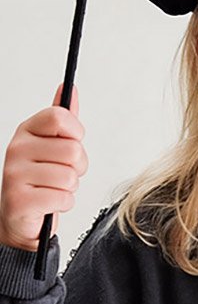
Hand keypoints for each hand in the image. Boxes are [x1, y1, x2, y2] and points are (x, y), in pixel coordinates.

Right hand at [0, 83, 87, 250]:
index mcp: (26, 131)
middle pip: (73, 151)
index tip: (71, 141)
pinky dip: (64, 203)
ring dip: (70, 187)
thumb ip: (63, 117)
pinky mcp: (19, 201)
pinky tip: (49, 203)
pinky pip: (64, 198)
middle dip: (78, 167)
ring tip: (54, 188)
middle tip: (62, 173)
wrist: (20, 215)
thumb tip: (68, 88)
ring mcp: (15, 175)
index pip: (59, 117)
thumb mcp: (52, 143)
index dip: (75, 132)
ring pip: (70, 177)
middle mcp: (16, 149)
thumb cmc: (41, 177)